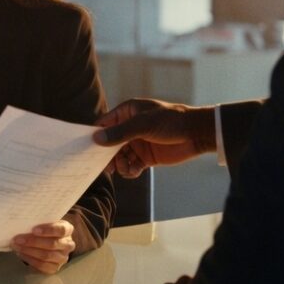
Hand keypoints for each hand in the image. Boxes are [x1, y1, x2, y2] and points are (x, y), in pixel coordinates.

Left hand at [11, 220, 74, 273]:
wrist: (48, 240)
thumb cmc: (44, 228)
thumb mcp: (45, 221)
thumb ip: (39, 221)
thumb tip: (23, 222)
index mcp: (67, 229)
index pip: (61, 230)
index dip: (47, 230)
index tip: (33, 229)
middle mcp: (68, 244)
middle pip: (52, 244)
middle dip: (33, 242)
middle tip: (18, 239)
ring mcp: (62, 258)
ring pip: (46, 256)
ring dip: (29, 251)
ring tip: (17, 246)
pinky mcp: (55, 268)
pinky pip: (42, 266)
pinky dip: (30, 259)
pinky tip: (21, 254)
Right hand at [92, 99, 215, 177]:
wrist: (196, 134)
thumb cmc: (170, 121)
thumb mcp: (143, 124)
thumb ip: (120, 133)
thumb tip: (96, 139)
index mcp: (127, 113)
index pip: (104, 124)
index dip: (95, 135)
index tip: (86, 149)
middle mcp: (130, 128)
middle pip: (110, 144)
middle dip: (106, 155)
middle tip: (105, 167)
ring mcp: (137, 143)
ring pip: (119, 157)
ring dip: (119, 165)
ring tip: (125, 168)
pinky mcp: (146, 157)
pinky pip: (131, 165)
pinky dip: (130, 170)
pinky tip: (135, 171)